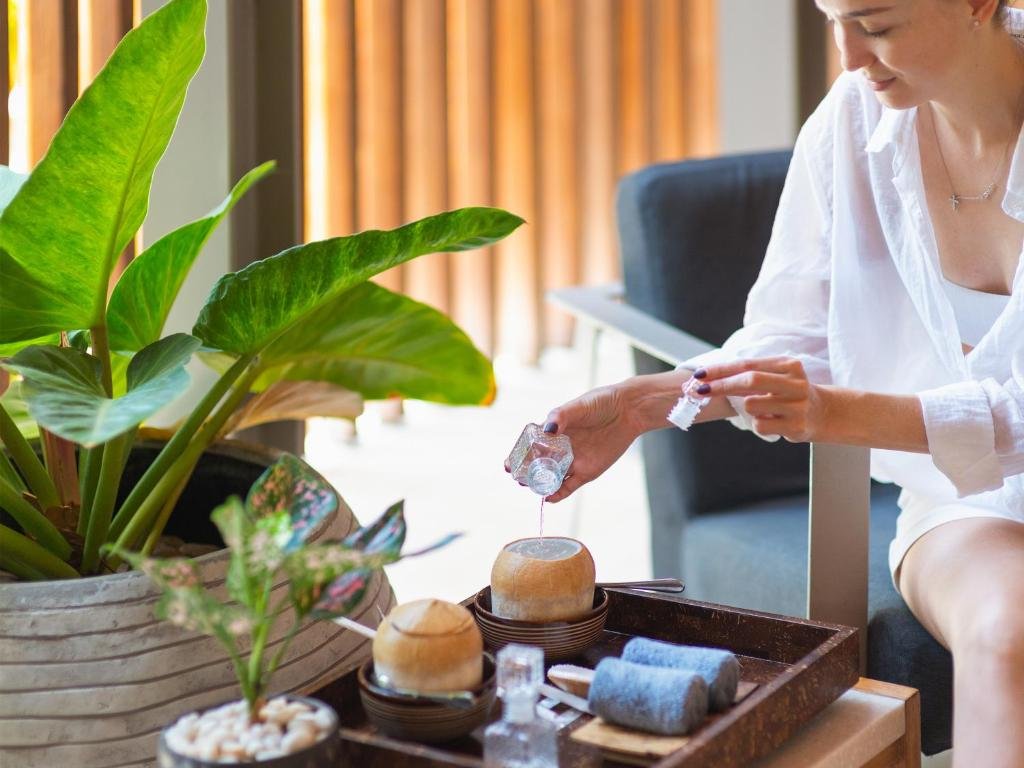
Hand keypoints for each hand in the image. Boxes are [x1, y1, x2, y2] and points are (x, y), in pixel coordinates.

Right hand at [504, 383, 639, 502]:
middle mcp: (560, 448)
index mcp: (553, 431)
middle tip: (517, 478)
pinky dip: (558, 494)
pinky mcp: (587, 472)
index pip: (529, 446)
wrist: (628, 411)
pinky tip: (548, 498)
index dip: (517, 455)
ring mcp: (573, 461)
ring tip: (529, 488)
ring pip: (551, 478)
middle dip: (525, 474)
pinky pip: (569, 487)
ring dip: (539, 485)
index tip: (508, 464)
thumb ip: (561, 416)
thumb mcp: (578, 406)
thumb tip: (547, 429)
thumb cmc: (601, 403)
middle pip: (537, 465)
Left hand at [693, 357, 826, 442]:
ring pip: (751, 405)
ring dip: (746, 409)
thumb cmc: (788, 393)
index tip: (699, 375)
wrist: (824, 413)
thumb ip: (749, 375)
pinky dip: (758, 424)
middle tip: (699, 391)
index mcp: (788, 365)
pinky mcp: (796, 426)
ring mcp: (797, 405)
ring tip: (763, 409)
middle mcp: (795, 383)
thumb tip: (709, 379)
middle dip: (721, 385)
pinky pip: (760, 425)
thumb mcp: (775, 377)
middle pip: (749, 380)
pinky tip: (772, 421)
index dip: (720, 370)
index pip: (747, 365)